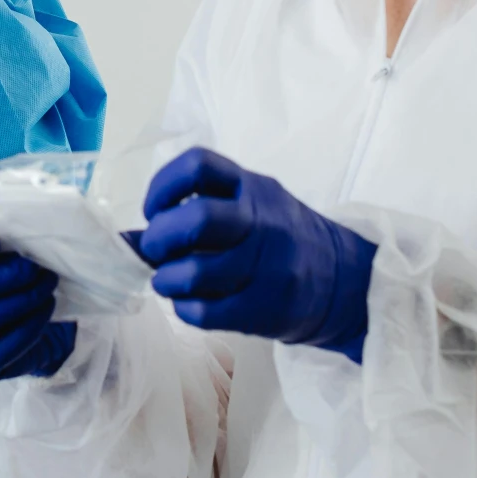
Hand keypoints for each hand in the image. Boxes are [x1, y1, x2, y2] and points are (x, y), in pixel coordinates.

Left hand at [138, 148, 375, 361]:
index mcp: (252, 187)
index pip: (198, 166)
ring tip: (166, 280)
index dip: (163, 186)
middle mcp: (261, 221)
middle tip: (154, 251)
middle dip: (159, 238)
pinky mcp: (263, 308)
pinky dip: (183, 307)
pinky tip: (186, 302)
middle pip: (196, 219)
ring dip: (165, 279)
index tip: (154, 210)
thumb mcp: (254, 204)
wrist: (344, 282)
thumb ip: (204, 207)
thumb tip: (132, 236)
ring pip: (195, 272)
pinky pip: (205, 311)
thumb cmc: (282, 237)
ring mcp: (265, 267)